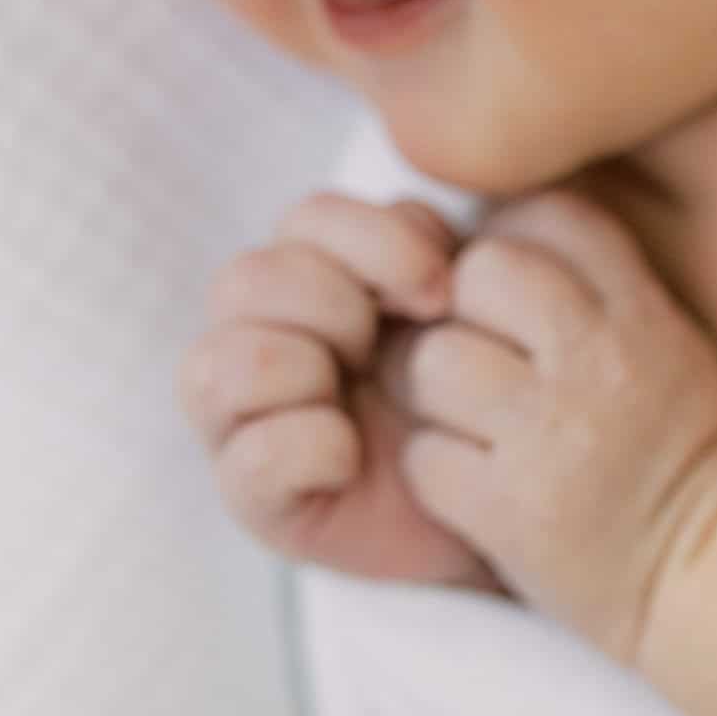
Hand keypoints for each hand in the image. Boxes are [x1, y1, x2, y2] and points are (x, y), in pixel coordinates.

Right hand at [180, 191, 500, 589]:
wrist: (494, 489)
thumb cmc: (466, 384)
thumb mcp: (456, 297)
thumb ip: (425, 241)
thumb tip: (407, 223)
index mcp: (304, 273)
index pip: (307, 218)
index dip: (375, 241)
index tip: (440, 292)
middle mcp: (253, 334)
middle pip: (244, 280)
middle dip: (334, 307)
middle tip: (386, 350)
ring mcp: (238, 418)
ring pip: (222, 362)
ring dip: (308, 372)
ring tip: (358, 400)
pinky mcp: (251, 497)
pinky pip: (252, 457)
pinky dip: (314, 451)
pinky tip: (352, 460)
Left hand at [374, 187, 716, 665]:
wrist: (703, 572)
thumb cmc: (677, 446)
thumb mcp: (669, 337)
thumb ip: (600, 279)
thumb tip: (504, 220)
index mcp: (640, 314)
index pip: (550, 217)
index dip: (510, 237)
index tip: (507, 287)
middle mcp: (596, 364)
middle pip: (476, 275)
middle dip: (456, 308)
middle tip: (471, 350)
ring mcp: (550, 437)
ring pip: (433, 363)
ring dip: (430, 391)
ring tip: (464, 418)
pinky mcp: (510, 512)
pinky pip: (424, 456)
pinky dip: (433, 468)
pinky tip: (468, 478)